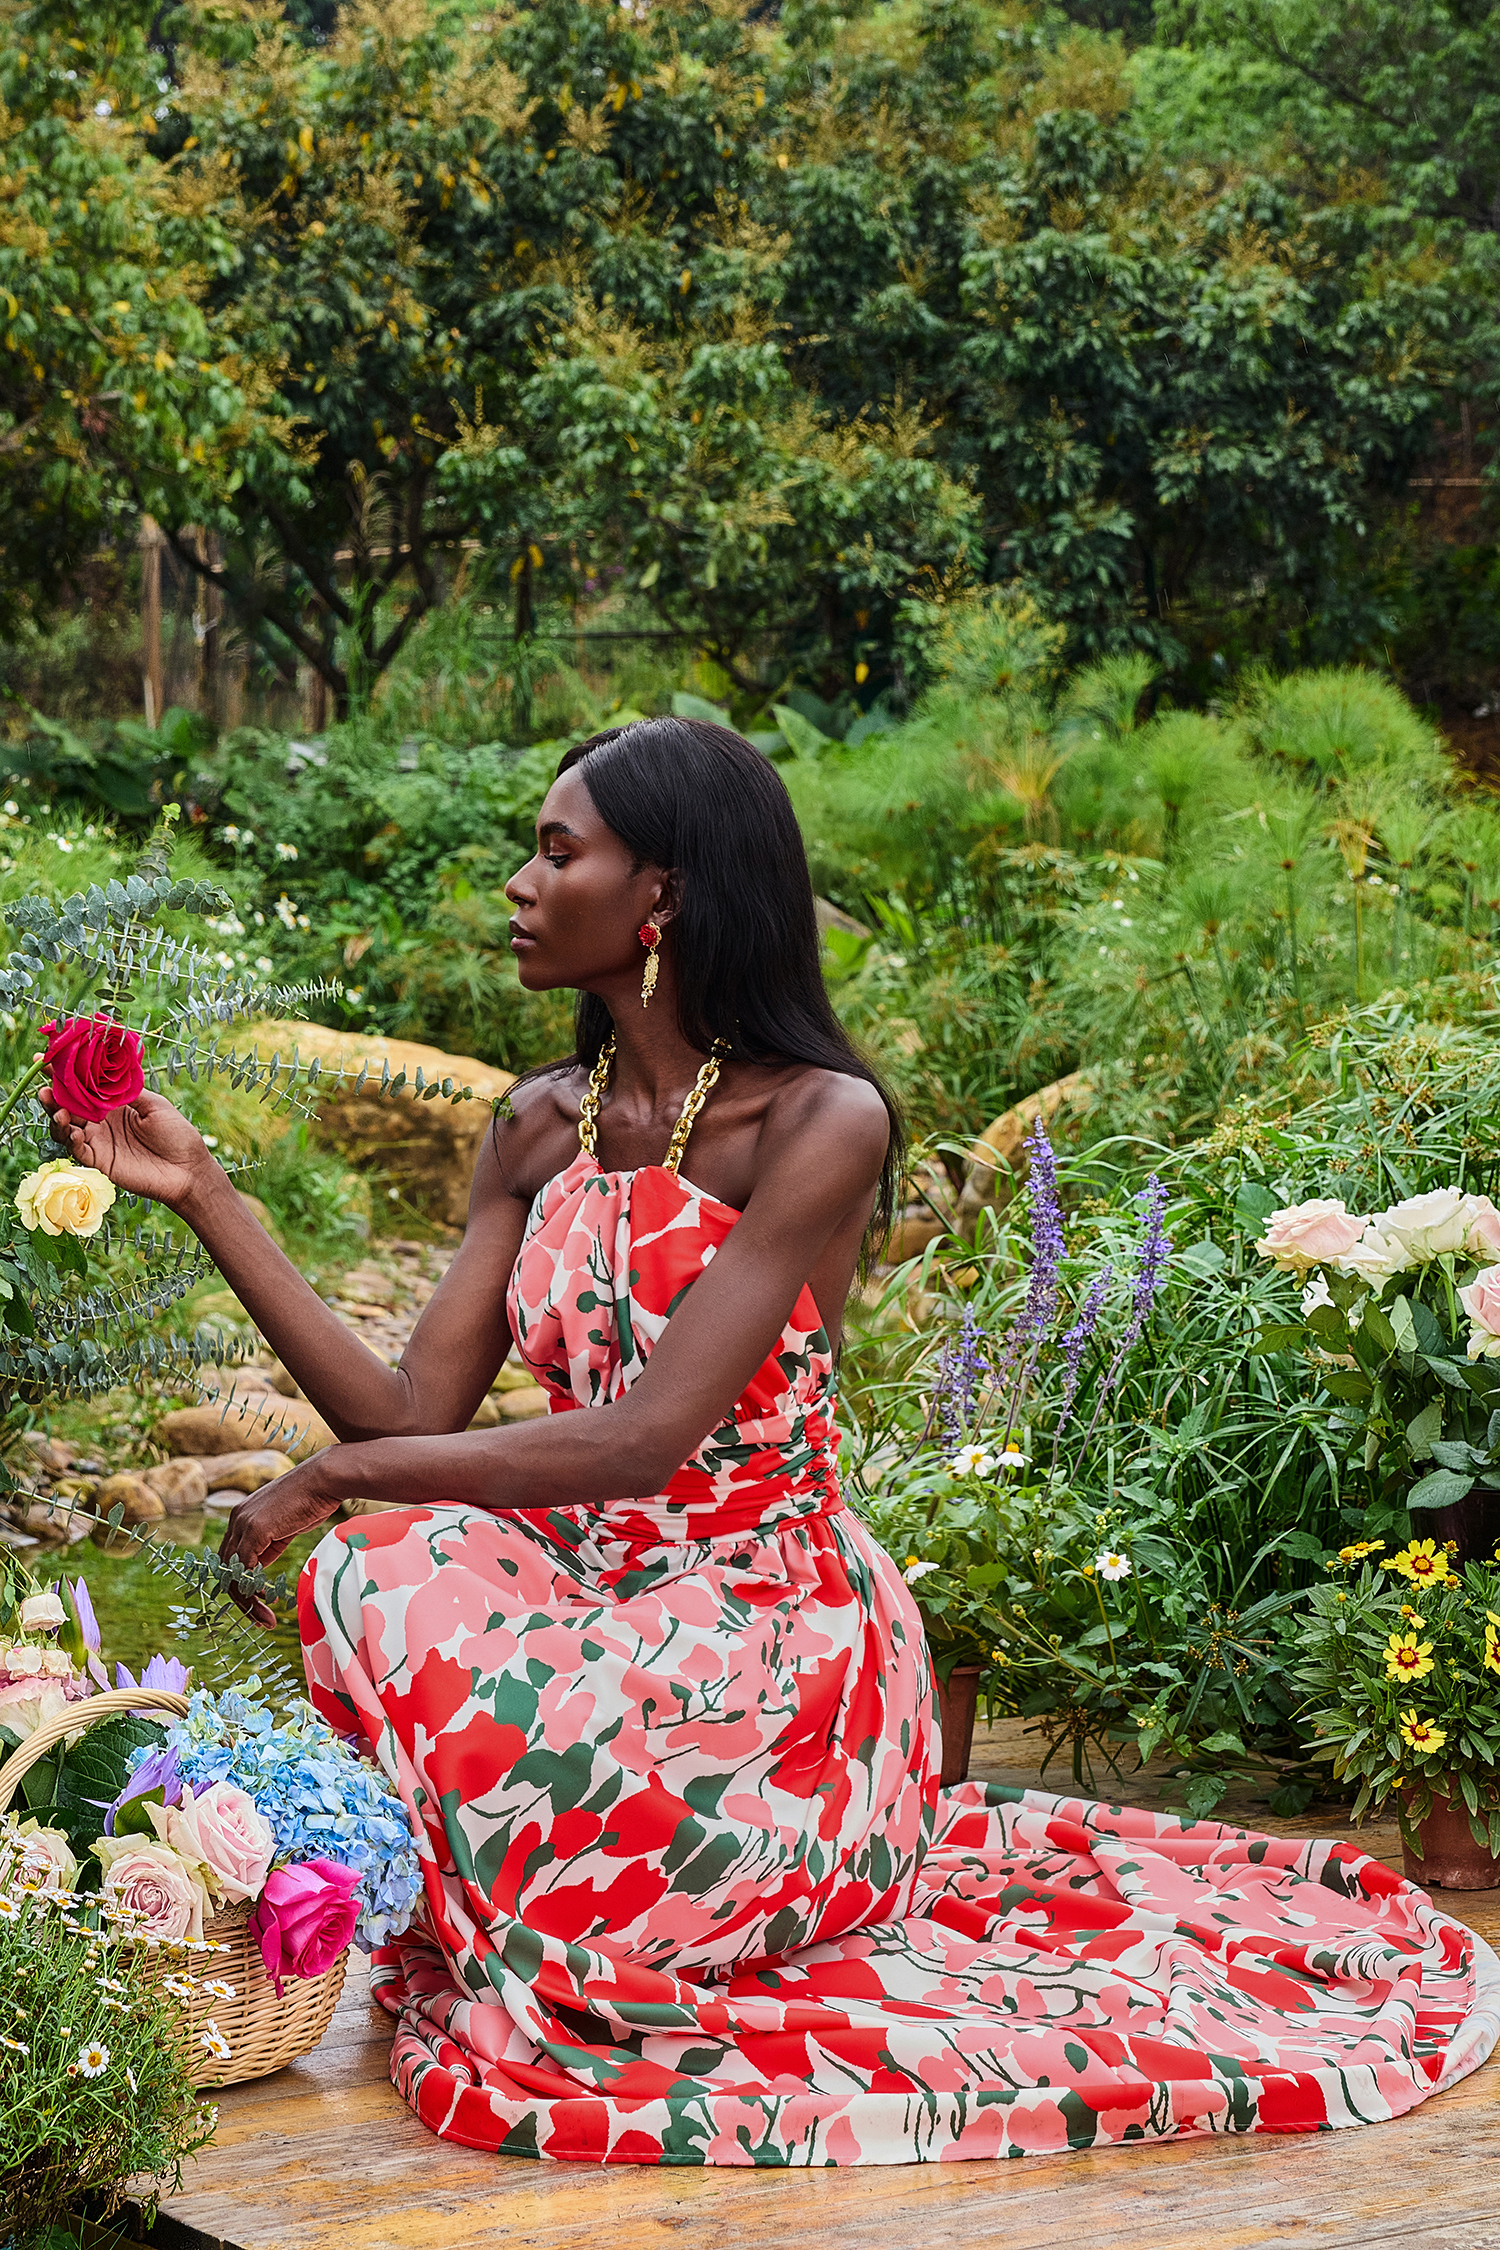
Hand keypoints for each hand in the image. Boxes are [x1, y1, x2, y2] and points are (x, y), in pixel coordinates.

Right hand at [40, 1087, 219, 1211]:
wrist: (188, 1170)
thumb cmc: (177, 1134)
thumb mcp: (154, 1105)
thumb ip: (126, 1090)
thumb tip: (103, 1072)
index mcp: (112, 1103)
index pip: (83, 1086)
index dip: (64, 1074)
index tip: (46, 1061)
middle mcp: (100, 1121)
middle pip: (67, 1106)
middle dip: (53, 1096)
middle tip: (45, 1088)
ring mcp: (98, 1141)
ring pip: (66, 1128)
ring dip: (57, 1118)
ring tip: (57, 1111)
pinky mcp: (99, 1162)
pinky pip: (78, 1151)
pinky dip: (71, 1141)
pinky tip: (74, 1133)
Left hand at [218, 1457, 342, 1625]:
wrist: (325, 1479)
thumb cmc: (313, 1500)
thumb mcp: (285, 1526)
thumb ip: (268, 1544)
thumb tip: (259, 1567)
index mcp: (242, 1516)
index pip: (230, 1558)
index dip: (241, 1584)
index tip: (258, 1604)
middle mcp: (236, 1519)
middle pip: (226, 1569)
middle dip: (241, 1598)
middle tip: (259, 1619)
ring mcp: (243, 1523)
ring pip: (232, 1572)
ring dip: (246, 1600)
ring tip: (264, 1619)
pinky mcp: (254, 1529)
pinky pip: (243, 1568)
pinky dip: (251, 1589)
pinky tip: (266, 1601)